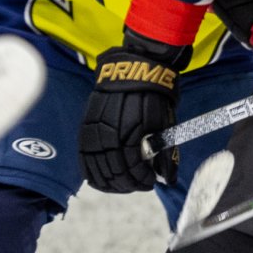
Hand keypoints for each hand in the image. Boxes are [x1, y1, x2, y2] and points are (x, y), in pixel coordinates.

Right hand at [80, 32, 189, 193]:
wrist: (135, 67)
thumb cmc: (154, 95)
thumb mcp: (165, 122)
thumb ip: (165, 153)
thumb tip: (169, 178)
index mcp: (130, 134)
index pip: (133, 170)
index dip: (142, 181)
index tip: (151, 182)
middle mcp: (108, 135)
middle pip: (114, 172)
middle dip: (128, 184)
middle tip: (139, 185)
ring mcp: (94, 130)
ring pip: (96, 168)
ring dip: (109, 182)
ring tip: (121, 185)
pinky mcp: (86, 125)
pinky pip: (83, 155)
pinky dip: (90, 171)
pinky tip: (98, 179)